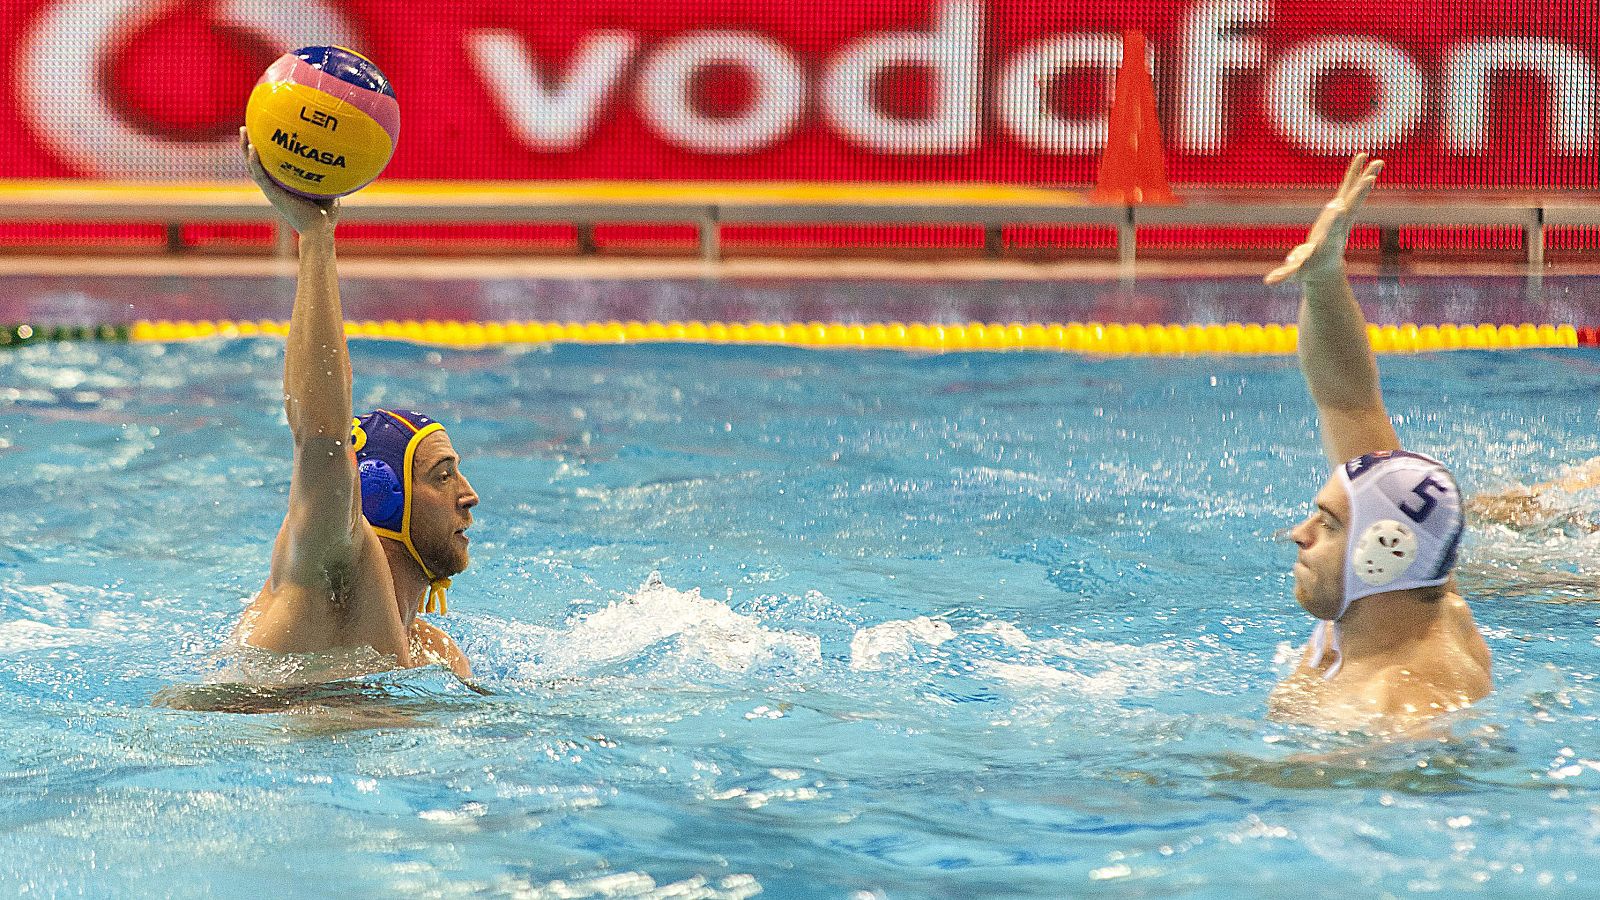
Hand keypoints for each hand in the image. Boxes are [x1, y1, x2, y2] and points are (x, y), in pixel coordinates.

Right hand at [240, 127, 339, 234]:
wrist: (319, 230)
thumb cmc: (325, 215)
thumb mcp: (327, 190)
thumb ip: (327, 176)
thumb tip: (337, 158)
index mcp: (283, 186)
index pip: (270, 166)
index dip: (264, 152)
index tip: (262, 134)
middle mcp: (274, 187)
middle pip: (256, 163)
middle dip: (249, 145)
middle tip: (246, 127)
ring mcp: (272, 191)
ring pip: (253, 167)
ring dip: (246, 148)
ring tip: (244, 131)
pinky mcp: (273, 194)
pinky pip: (260, 175)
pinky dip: (255, 162)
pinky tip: (252, 148)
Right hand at [1264, 153, 1382, 285]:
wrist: (1326, 270)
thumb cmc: (1307, 271)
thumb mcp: (1295, 275)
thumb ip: (1284, 276)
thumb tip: (1269, 282)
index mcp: (1327, 242)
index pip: (1331, 230)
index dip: (1334, 219)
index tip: (1338, 206)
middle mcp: (1339, 228)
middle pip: (1350, 210)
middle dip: (1358, 195)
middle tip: (1370, 179)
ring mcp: (1342, 218)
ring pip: (1355, 196)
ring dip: (1365, 178)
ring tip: (1379, 161)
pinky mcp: (1340, 210)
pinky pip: (1348, 188)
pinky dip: (1355, 173)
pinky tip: (1364, 157)